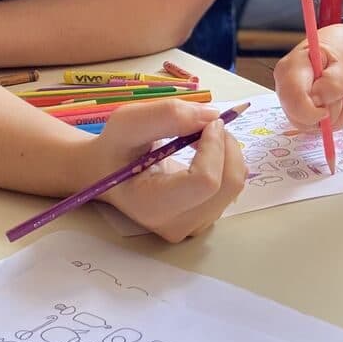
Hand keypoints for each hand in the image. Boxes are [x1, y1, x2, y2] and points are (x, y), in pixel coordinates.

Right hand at [89, 100, 246, 241]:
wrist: (107, 172)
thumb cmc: (115, 148)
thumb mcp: (128, 121)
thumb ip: (167, 115)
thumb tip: (212, 116)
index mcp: (153, 205)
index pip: (205, 182)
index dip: (215, 147)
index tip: (208, 123)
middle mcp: (176, 225)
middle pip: (227, 185)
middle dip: (227, 146)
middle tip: (209, 123)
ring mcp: (193, 226)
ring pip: (234, 185)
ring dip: (227, 152)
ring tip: (201, 136)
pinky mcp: (205, 218)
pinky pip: (231, 188)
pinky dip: (226, 162)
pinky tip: (204, 152)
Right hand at [273, 25, 342, 130]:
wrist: (337, 53)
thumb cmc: (337, 52)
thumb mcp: (341, 62)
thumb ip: (333, 81)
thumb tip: (320, 102)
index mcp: (289, 69)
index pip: (293, 99)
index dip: (313, 112)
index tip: (330, 109)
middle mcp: (284, 88)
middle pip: (301, 119)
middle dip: (331, 112)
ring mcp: (290, 103)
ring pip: (313, 126)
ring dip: (339, 113)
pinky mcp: (301, 114)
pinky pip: (320, 127)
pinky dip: (339, 117)